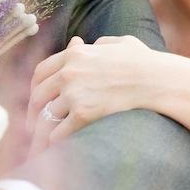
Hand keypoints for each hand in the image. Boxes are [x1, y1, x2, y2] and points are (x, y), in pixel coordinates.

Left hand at [27, 35, 155, 144]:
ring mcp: (74, 92)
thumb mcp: (120, 43)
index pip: (41, 71)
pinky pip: (59, 130)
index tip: (35, 98)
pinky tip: (55, 147)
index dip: (34, 86)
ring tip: (39, 140)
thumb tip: (87, 44)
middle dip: (33, 110)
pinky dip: (55, 141)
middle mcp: (69, 71)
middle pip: (38, 94)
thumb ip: (100, 43)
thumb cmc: (145, 61)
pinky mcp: (82, 113)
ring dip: (42, 129)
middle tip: (32, 123)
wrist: (158, 80)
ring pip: (46, 114)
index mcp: (74, 54)